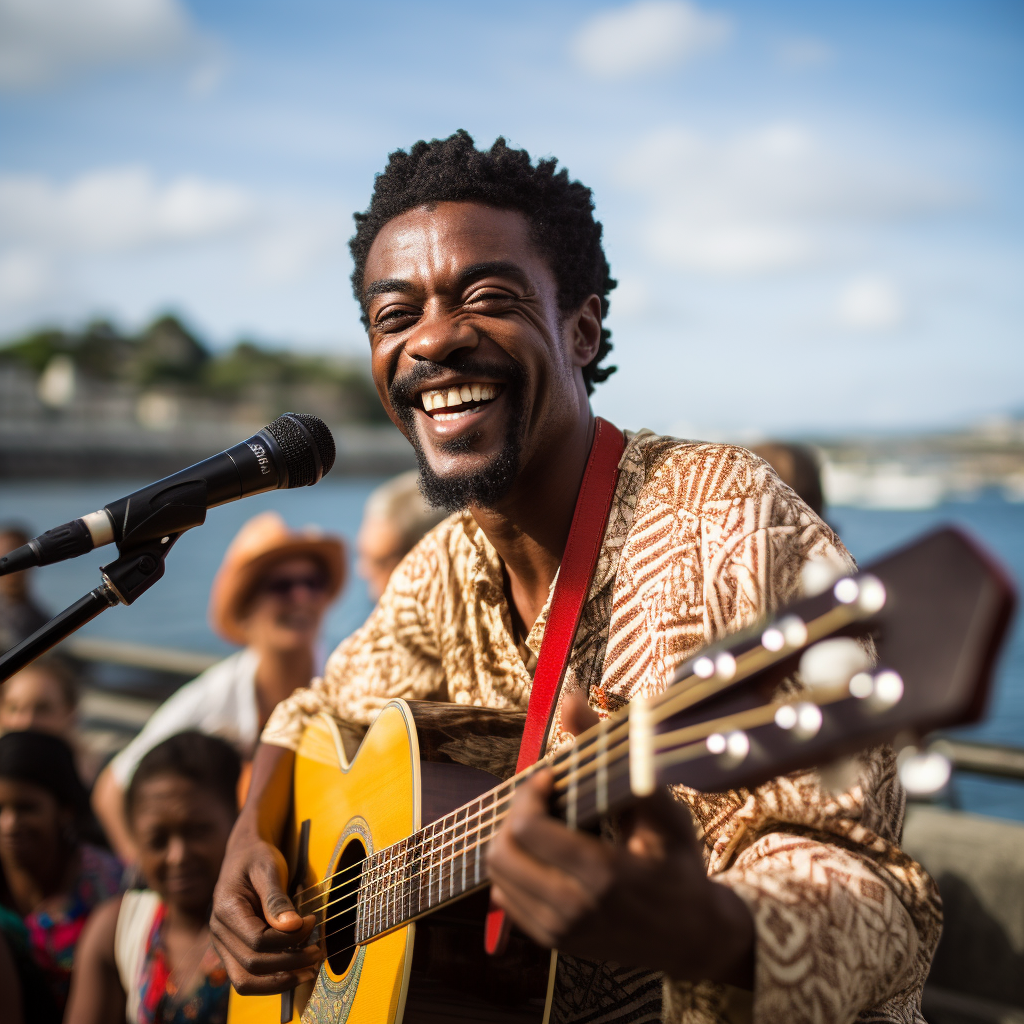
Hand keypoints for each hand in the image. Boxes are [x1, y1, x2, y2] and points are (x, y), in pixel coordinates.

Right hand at [210, 826, 321, 994]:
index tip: (312, 922)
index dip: (288, 938)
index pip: (257, 941)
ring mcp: (223, 945)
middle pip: (251, 966)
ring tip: (310, 970)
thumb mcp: (268, 868)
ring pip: (245, 981)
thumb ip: (277, 899)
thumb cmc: (257, 857)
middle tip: (317, 951)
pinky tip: (296, 970)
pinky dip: (273, 979)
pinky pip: (248, 976)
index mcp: (225, 910)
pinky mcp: (233, 951)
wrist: (243, 854)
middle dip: (289, 963)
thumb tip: (293, 926)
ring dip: (280, 981)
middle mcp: (218, 933)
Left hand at [486, 769, 753, 986]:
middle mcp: (574, 909)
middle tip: (543, 798)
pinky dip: (515, 868)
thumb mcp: (657, 805)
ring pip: (497, 876)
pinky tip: (545, 852)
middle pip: (501, 853)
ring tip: (544, 822)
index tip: (550, 777)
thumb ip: (610, 750)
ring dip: (511, 840)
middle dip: (514, 814)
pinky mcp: (554, 943)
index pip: (527, 828)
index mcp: (601, 874)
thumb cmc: (679, 862)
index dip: (529, 792)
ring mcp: (560, 931)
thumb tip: (570, 698)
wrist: (693, 935)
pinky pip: (506, 899)